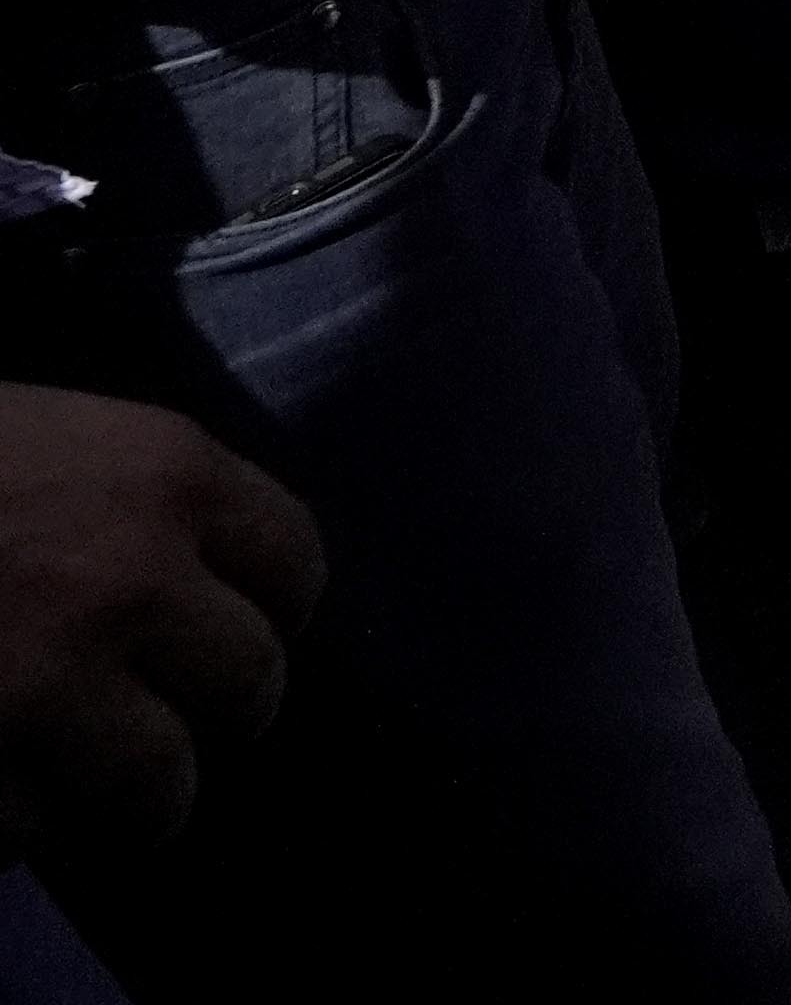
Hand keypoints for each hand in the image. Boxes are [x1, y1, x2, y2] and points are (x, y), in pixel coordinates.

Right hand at [0, 388, 322, 868]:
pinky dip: (12, 821)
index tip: (251, 630)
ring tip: (108, 796)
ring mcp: (48, 684)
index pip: (291, 562)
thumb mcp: (41, 432)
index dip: (273, 608)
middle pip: (249, 682)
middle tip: (182, 723)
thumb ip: (125, 499)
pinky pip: (30, 829)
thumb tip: (189, 575)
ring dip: (137, 796)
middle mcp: (131, 580)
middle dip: (222, 711)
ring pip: (158, 781)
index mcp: (163, 476)